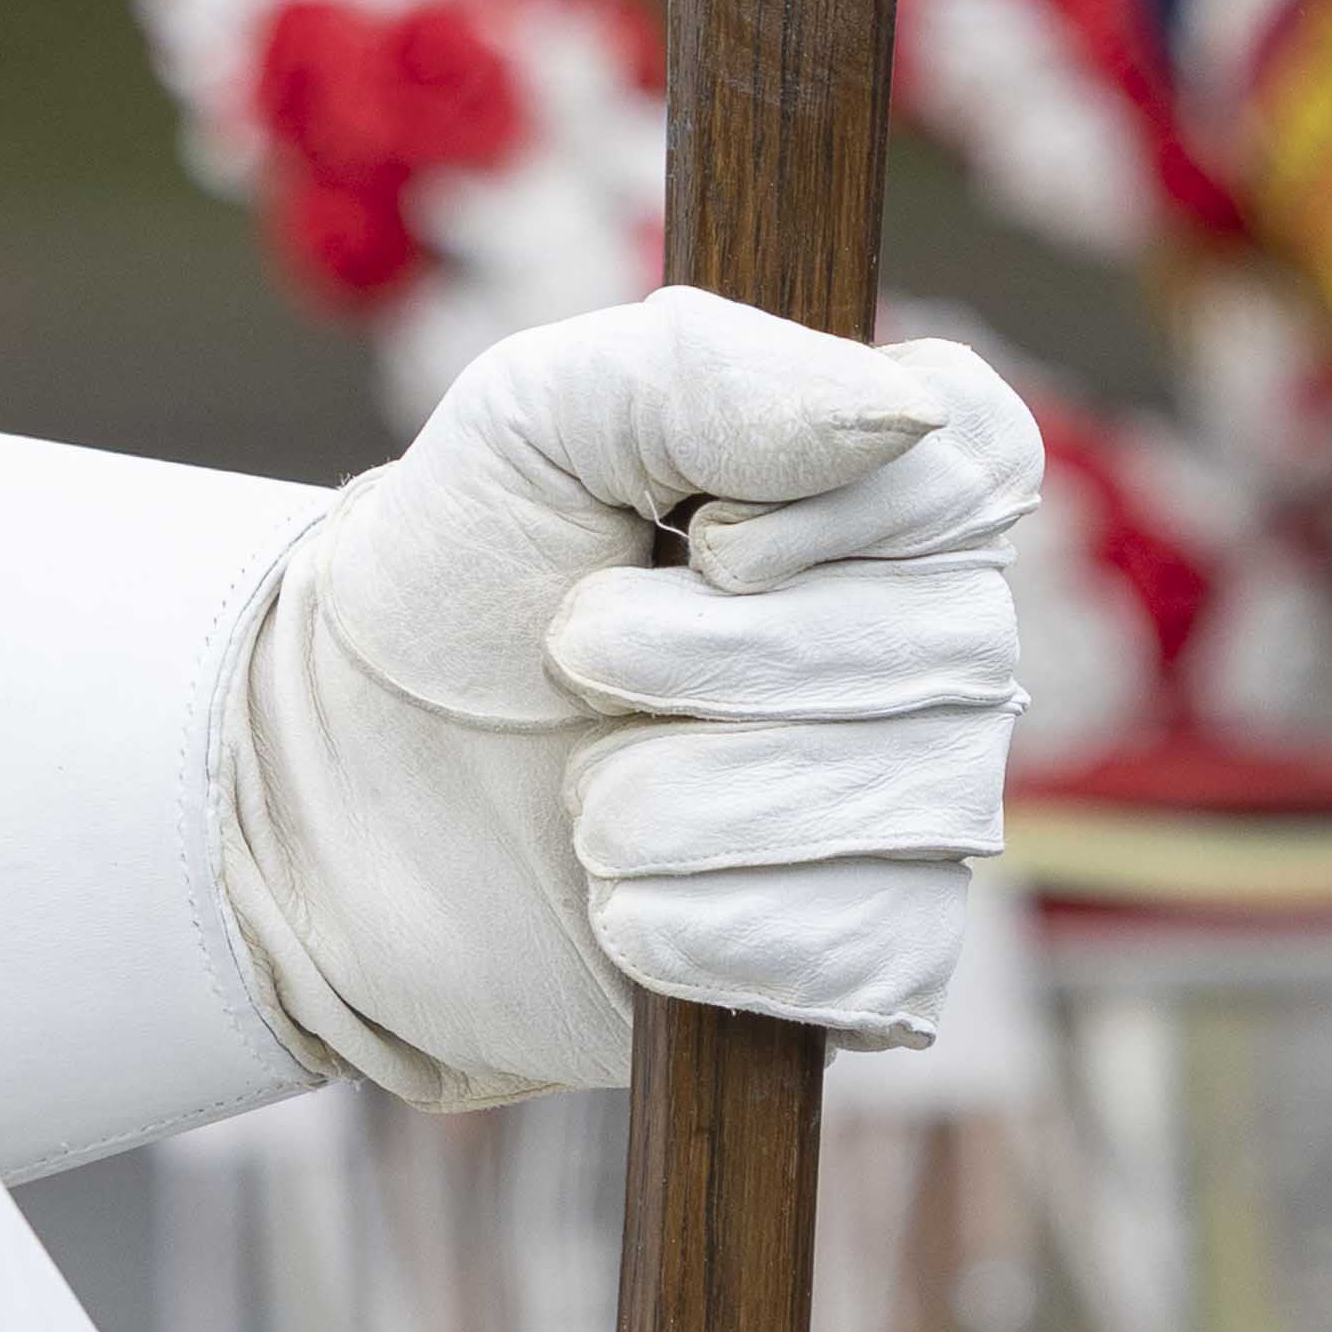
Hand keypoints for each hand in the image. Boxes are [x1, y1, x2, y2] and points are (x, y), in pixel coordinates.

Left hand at [226, 285, 1033, 1105]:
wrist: (347, 796)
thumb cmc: (461, 579)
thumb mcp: (536, 421)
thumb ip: (703, 374)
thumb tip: (905, 412)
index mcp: (869, 483)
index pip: (984, 460)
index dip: (868, 512)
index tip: (707, 540)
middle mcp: (927, 638)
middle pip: (943, 643)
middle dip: (721, 660)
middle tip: (576, 653)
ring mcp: (911, 802)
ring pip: (908, 803)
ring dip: (695, 802)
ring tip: (584, 796)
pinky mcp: (866, 957)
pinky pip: (871, 951)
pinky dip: (716, 930)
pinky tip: (622, 909)